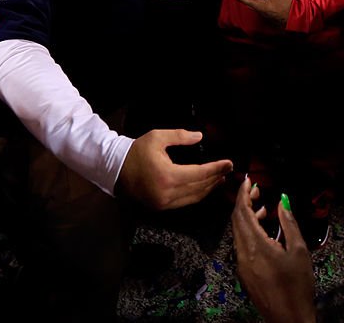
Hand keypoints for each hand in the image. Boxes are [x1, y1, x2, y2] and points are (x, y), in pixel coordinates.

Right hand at [116, 129, 232, 208]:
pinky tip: (204, 187)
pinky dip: (196, 194)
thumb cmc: (136, 151)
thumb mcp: (157, 137)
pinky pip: (184, 202)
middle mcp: (167, 193)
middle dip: (215, 178)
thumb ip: (180, 136)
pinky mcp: (160, 207)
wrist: (114, 169)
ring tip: (219, 178)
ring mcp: (163, 203)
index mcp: (168, 176)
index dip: (216, 168)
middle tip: (227, 170)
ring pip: (193, 197)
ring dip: (208, 188)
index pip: (200, 173)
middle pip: (199, 187)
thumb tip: (200, 136)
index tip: (229, 163)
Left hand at [232, 177, 315, 322]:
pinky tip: (263, 230)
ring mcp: (241, 265)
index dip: (242, 194)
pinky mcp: (244, 273)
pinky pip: (241, 245)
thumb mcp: (299, 250)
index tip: (248, 180)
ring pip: (238, 233)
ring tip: (263, 208)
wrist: (288, 317)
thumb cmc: (298, 285)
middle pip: (236, 221)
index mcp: (255, 246)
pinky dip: (248, 232)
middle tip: (256, 190)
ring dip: (246, 217)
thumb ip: (288, 223)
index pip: (242, 212)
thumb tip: (281, 201)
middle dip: (243, 202)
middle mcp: (243, 253)